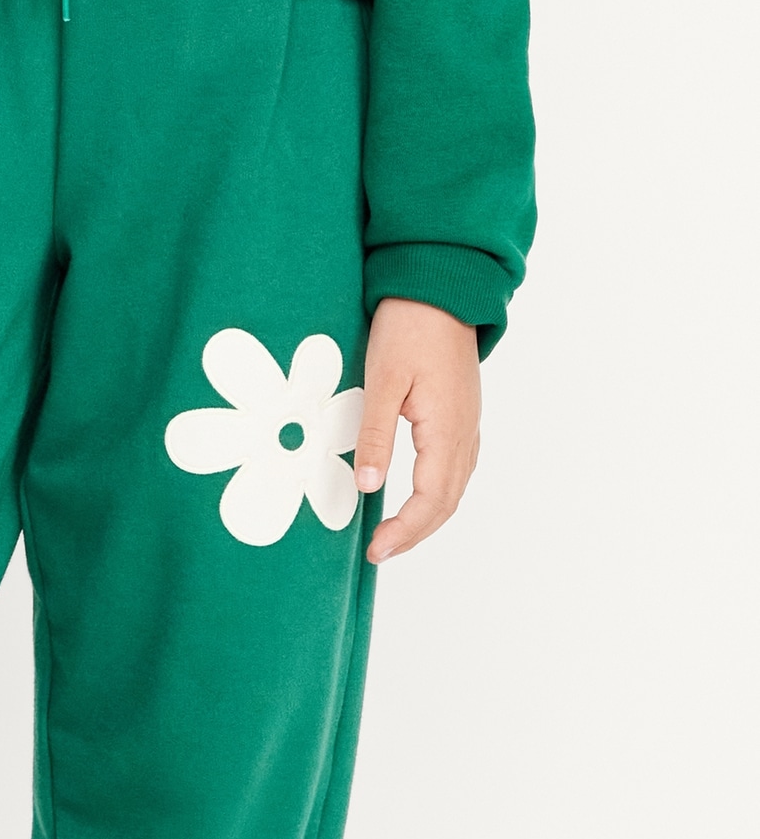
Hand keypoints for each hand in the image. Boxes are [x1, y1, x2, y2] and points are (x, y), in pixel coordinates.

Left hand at [353, 298, 481, 564]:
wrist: (440, 285)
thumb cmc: (409, 327)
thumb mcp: (383, 381)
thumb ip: (376, 435)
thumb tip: (369, 486)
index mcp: (447, 429)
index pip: (431, 500)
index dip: (405, 531)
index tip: (377, 549)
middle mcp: (465, 433)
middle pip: (446, 502)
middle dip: (414, 533)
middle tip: (380, 552)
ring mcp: (468, 424)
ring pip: (454, 488)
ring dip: (427, 518)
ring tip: (394, 535)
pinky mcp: (462, 415)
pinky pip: (455, 468)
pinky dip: (436, 495)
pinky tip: (415, 499)